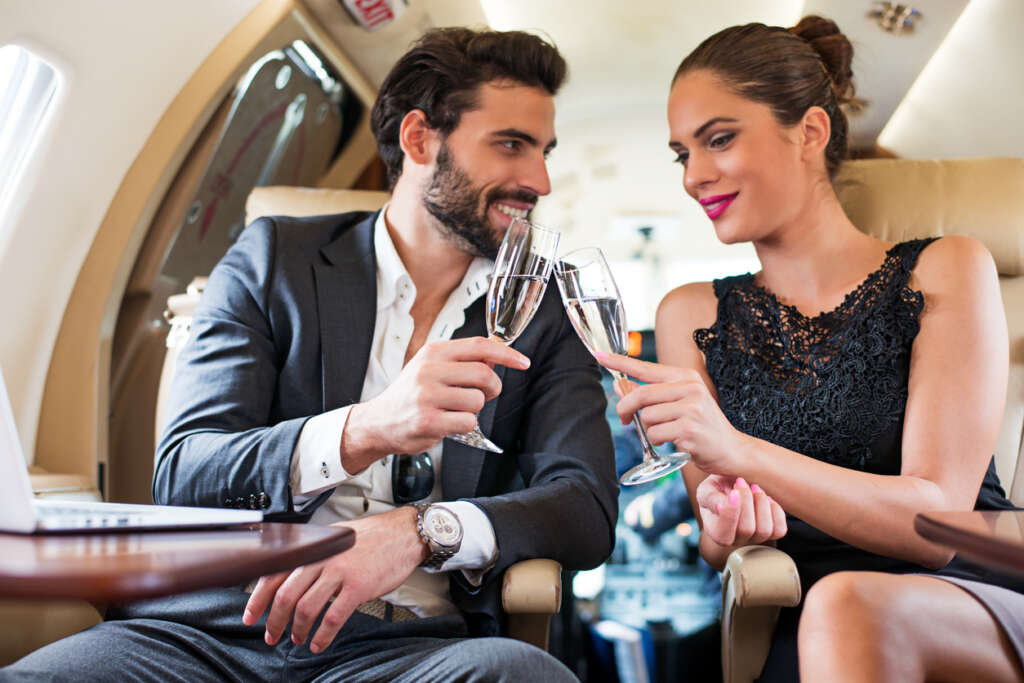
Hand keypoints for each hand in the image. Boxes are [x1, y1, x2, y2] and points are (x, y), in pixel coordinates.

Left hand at [242, 507, 426, 652]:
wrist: (403, 534)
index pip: (274, 573)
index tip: (251, 616)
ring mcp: (339, 572)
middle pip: (285, 595)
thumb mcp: (334, 537)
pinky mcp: (357, 586)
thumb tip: (288, 575)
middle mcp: (322, 558)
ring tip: (298, 639)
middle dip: (274, 621)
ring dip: (298, 629)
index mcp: (313, 547)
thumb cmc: (372, 537)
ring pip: (305, 607)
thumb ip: (312, 554)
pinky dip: (322, 635)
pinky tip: (319, 642)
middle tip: (271, 635)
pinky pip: (333, 617)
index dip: (257, 599)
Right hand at [344, 337, 529, 465]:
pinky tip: (448, 423)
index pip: (479, 346)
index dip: (507, 354)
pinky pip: (468, 422)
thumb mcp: (431, 368)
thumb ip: (461, 361)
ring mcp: (428, 396)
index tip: (523, 362)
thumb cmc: (410, 395)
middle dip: (492, 388)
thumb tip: (496, 357)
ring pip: (478, 400)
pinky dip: (465, 425)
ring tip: (454, 410)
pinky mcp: (429, 420)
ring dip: (474, 409)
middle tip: (482, 395)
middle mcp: (429, 370)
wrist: (378, 422)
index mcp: (433, 352)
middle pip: (484, 374)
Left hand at [595, 352, 745, 474]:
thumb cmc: (702, 426)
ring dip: (648, 430)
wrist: (732, 449)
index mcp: (686, 377)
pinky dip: (657, 442)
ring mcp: (691, 409)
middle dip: (625, 408)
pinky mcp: (690, 430)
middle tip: (623, 419)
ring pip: (646, 417)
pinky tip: (673, 442)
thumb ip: (651, 395)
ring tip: (665, 433)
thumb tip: (620, 386)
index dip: (620, 363)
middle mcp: (690, 389)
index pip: (646, 367)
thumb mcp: (679, 404)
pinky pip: (656, 435)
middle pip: (641, 395)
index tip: (599, 355)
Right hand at [696, 474, 786, 546]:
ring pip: (764, 530)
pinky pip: (779, 530)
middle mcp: (735, 540)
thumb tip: (720, 507)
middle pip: (746, 530)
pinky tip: (766, 498)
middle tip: (741, 481)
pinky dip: (775, 510)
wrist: (733, 484)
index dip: (730, 515)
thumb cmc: (717, 487)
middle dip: (746, 501)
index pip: (723, 535)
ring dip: (761, 503)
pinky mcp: (771, 533)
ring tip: (754, 487)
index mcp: (715, 532)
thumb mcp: (707, 489)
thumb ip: (710, 498)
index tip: (733, 492)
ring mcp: (754, 539)